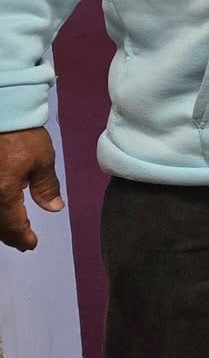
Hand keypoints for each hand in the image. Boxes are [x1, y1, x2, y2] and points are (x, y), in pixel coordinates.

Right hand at [0, 126, 63, 252]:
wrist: (1, 113)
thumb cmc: (21, 136)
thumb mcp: (41, 161)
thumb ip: (46, 187)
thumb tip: (54, 208)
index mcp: (4, 193)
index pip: (13, 226)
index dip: (22, 238)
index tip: (31, 244)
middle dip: (9, 236)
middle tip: (22, 242)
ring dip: (0, 226)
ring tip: (12, 231)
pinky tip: (2, 212)